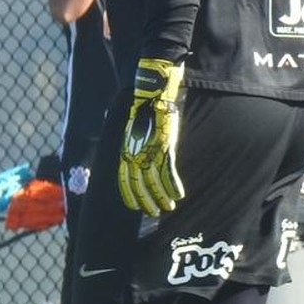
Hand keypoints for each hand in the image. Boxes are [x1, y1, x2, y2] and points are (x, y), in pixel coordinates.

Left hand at [118, 58, 184, 214]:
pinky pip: (168, 171)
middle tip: (153, 213)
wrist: (151, 91)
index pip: (124, 177)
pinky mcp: (165, 145)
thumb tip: (134, 152)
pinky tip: (179, 195)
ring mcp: (151, 149)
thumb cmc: (143, 107)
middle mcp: (136, 151)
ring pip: (154, 181)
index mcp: (127, 148)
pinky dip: (173, 185)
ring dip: (162, 197)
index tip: (134, 207)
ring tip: (168, 208)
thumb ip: (133, 141)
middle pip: (138, 183)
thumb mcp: (133, 126)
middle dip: (146, 200)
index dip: (129, 194)